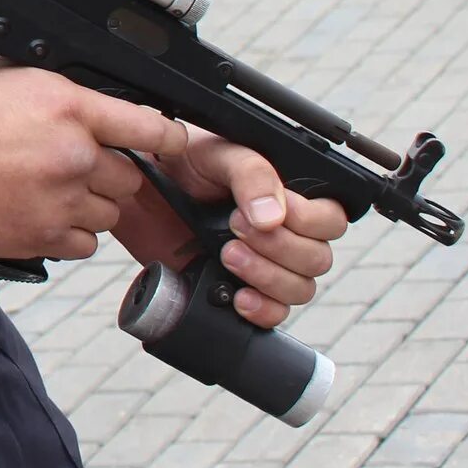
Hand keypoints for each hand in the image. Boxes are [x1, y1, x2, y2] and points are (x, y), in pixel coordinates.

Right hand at [0, 64, 186, 261]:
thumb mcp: (7, 76)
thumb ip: (59, 82)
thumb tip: (95, 84)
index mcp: (69, 108)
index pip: (151, 126)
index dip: (168, 136)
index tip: (170, 141)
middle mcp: (74, 155)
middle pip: (131, 176)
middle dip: (108, 171)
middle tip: (72, 165)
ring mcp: (63, 200)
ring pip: (112, 213)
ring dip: (90, 204)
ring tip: (51, 191)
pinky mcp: (48, 237)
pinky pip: (88, 244)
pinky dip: (71, 233)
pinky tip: (43, 213)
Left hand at [114, 127, 346, 327]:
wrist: (136, 191)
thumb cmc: (181, 162)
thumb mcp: (216, 153)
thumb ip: (251, 174)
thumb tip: (273, 217)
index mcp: (291, 196)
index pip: (331, 220)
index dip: (305, 222)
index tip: (260, 215)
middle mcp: (286, 233)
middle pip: (318, 259)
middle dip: (280, 249)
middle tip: (234, 230)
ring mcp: (265, 263)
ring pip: (300, 288)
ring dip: (268, 277)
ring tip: (227, 255)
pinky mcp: (241, 288)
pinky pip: (275, 314)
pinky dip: (262, 310)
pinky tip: (237, 297)